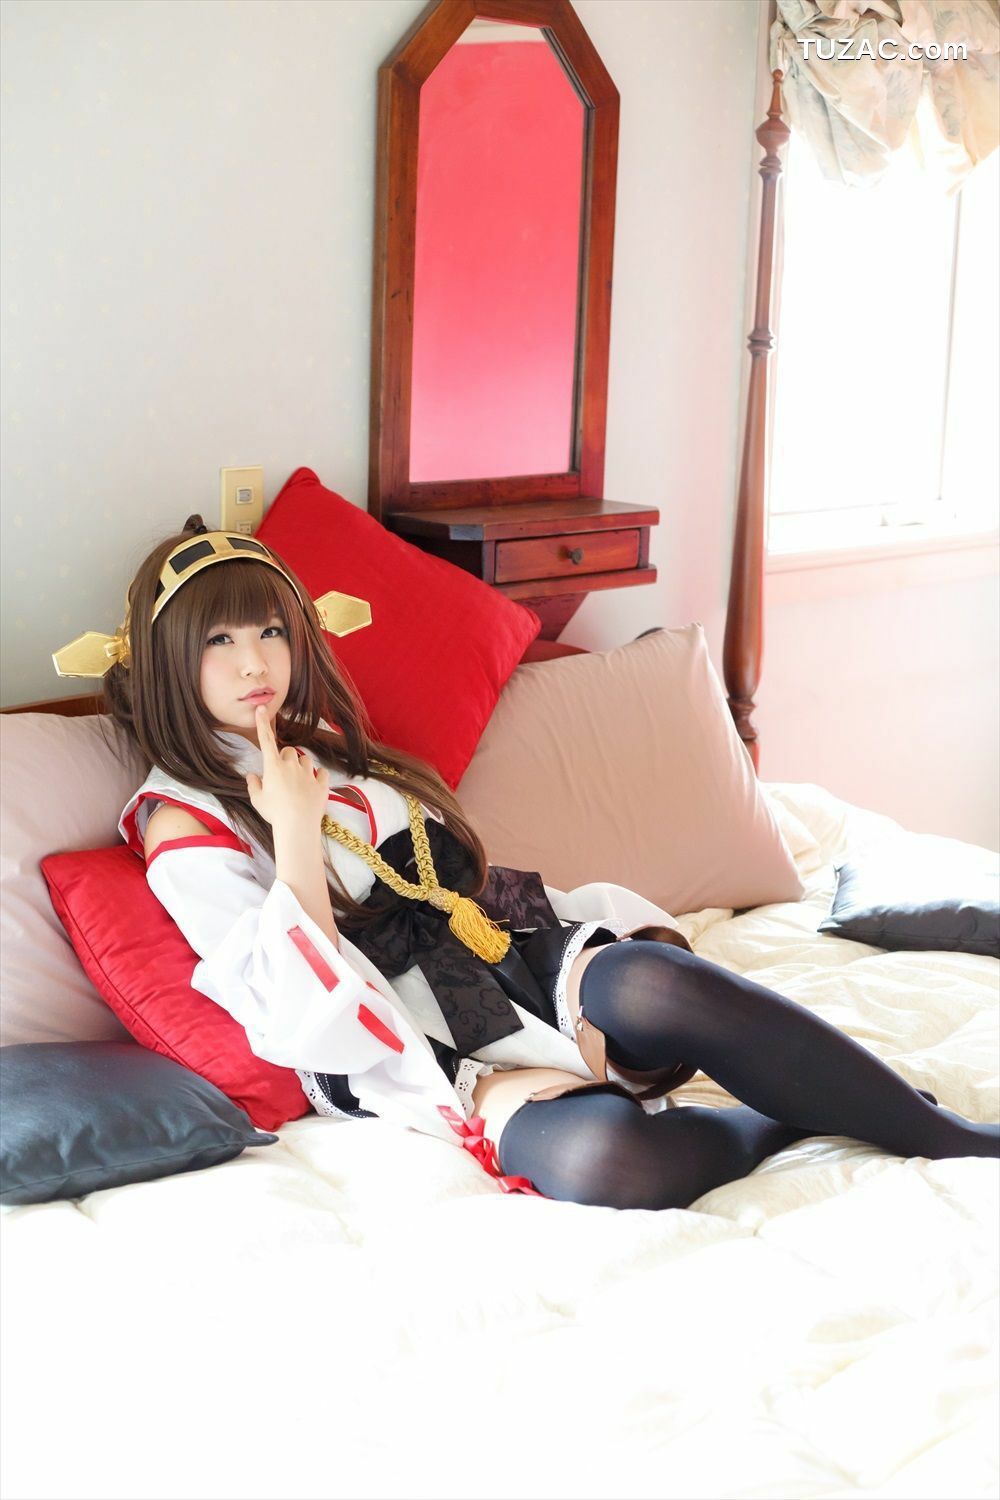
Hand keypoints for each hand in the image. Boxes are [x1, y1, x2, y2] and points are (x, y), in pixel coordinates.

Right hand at [245, 706, 329, 835]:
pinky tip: (313, 787)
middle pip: (289, 751)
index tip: (261, 709)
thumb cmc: (274, 814)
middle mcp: (291, 765)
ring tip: (297, 784)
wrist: (297, 826)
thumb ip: (253, 785)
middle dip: (286, 759)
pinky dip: (318, 777)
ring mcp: (308, 773)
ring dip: (301, 766)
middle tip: (282, 776)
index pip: (266, 741)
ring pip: (305, 759)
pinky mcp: (322, 783)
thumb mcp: (257, 800)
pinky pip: (321, 773)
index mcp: (273, 767)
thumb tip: (251, 775)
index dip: (262, 724)